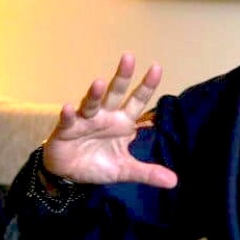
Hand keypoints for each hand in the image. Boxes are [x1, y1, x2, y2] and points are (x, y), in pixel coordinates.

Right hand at [42, 53, 177, 187]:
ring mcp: (85, 122)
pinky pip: (67, 121)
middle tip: (129, 57)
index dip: (146, 86)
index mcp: (123, 123)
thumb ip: (148, 173)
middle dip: (122, 77)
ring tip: (99, 82)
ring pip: (91, 104)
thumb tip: (174, 182)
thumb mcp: (125, 170)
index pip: (138, 102)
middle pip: (116, 94)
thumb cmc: (98, 163)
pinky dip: (67, 115)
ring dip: (95, 94)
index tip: (157, 67)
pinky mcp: (65, 131)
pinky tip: (68, 108)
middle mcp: (105, 117)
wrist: (68, 174)